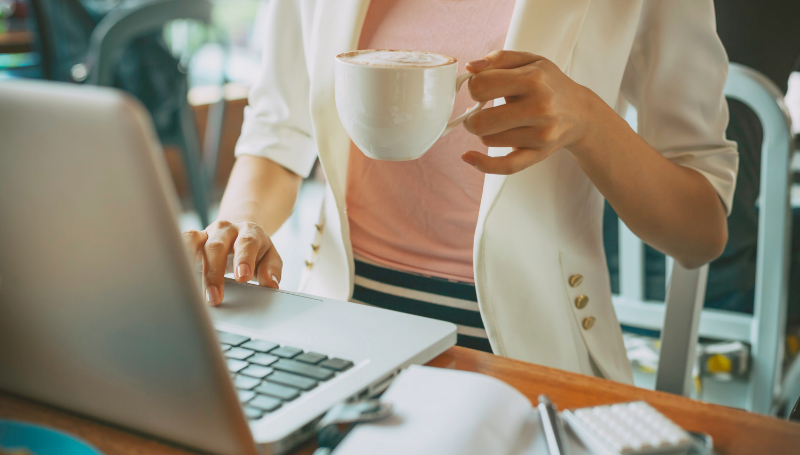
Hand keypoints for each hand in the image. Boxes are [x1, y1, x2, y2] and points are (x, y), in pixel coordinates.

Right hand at [182, 220, 282, 305]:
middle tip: (214, 297)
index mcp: (249, 232)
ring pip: (193, 240)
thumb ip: (271, 269)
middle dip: (214, 272)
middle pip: (217, 247)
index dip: (244, 259)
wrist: (241, 230)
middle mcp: (226, 230)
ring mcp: (207, 233)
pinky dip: (175, 253)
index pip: (246, 243)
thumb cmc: (256, 249)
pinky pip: (181, 241)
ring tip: (185, 283)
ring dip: (189, 261)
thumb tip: (271, 283)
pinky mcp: (193, 239)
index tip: (242, 276)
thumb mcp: (270, 257)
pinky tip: (172, 271)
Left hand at [461, 51, 595, 174]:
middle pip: (480, 121)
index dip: (473, 87)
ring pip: (487, 140)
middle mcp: (539, 108)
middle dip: (472, 116)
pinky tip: (470, 156)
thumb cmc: (549, 84)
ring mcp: (540, 134)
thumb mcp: (529, 61)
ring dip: (484, 132)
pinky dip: (483, 164)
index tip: (480, 89)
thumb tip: (470, 68)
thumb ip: (498, 59)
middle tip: (479, 111)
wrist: (580, 112)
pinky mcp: (538, 154)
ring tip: (496, 122)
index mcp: (533, 79)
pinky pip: (505, 166)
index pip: (481, 86)